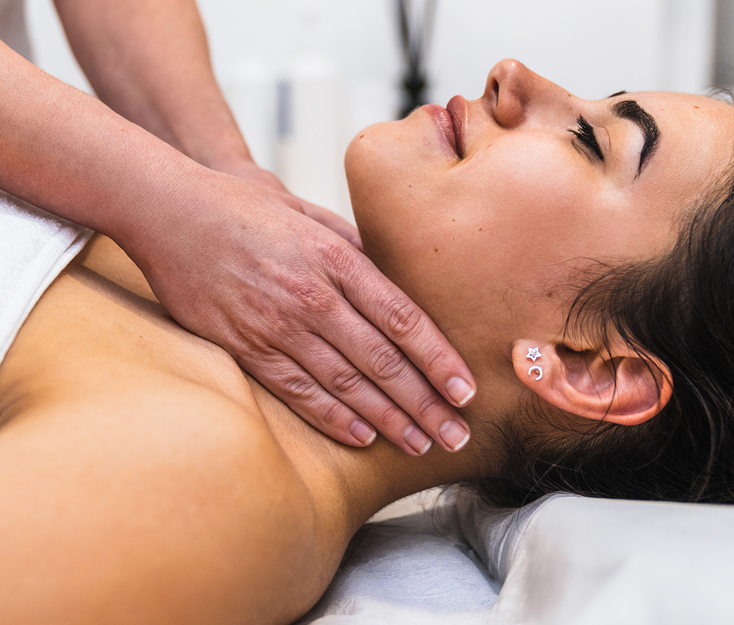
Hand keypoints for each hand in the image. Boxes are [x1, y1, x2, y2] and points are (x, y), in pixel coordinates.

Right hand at [121, 168, 475, 455]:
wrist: (170, 212)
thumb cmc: (248, 210)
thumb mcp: (314, 216)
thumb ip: (357, 252)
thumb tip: (396, 283)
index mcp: (338, 260)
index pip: (404, 319)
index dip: (438, 360)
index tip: (466, 390)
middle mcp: (313, 296)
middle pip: (383, 361)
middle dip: (425, 403)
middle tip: (456, 436)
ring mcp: (277, 326)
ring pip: (346, 384)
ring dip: (389, 420)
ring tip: (421, 443)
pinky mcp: (245, 347)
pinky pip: (297, 391)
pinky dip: (333, 417)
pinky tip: (364, 437)